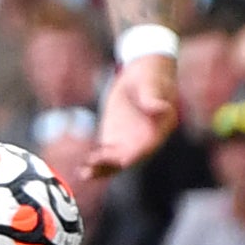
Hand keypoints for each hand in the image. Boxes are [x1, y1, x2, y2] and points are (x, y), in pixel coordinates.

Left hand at [86, 49, 182, 180]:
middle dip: (111, 165)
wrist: (143, 71)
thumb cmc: (152, 75)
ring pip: (115, 160)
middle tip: (93, 169)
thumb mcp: (153, 83)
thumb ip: (154, 97)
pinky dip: (96, 160)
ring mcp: (128, 140)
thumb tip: (161, 107)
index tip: (122, 160)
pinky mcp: (115, 135)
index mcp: (158, 130)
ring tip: (84, 173)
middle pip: (127, 158)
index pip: (146, 147)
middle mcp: (144, 141)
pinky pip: (105, 152)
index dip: (134, 155)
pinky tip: (83, 167)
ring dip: (101, 168)